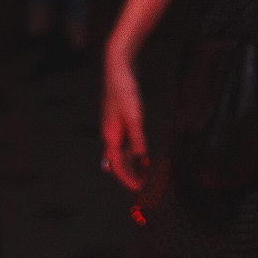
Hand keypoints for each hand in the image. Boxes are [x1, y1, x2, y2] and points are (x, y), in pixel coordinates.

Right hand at [101, 52, 153, 195]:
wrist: (118, 69)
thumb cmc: (125, 90)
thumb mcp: (134, 115)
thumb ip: (137, 137)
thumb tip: (140, 157)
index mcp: (111, 135)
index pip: (118, 165)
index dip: (129, 178)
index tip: (140, 188)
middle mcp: (110, 134)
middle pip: (119, 161)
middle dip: (131, 174)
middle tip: (146, 184)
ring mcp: (113, 127)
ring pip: (122, 153)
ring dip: (133, 164)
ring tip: (147, 172)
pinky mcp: (119, 120)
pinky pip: (125, 143)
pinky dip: (134, 151)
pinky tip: (143, 154)